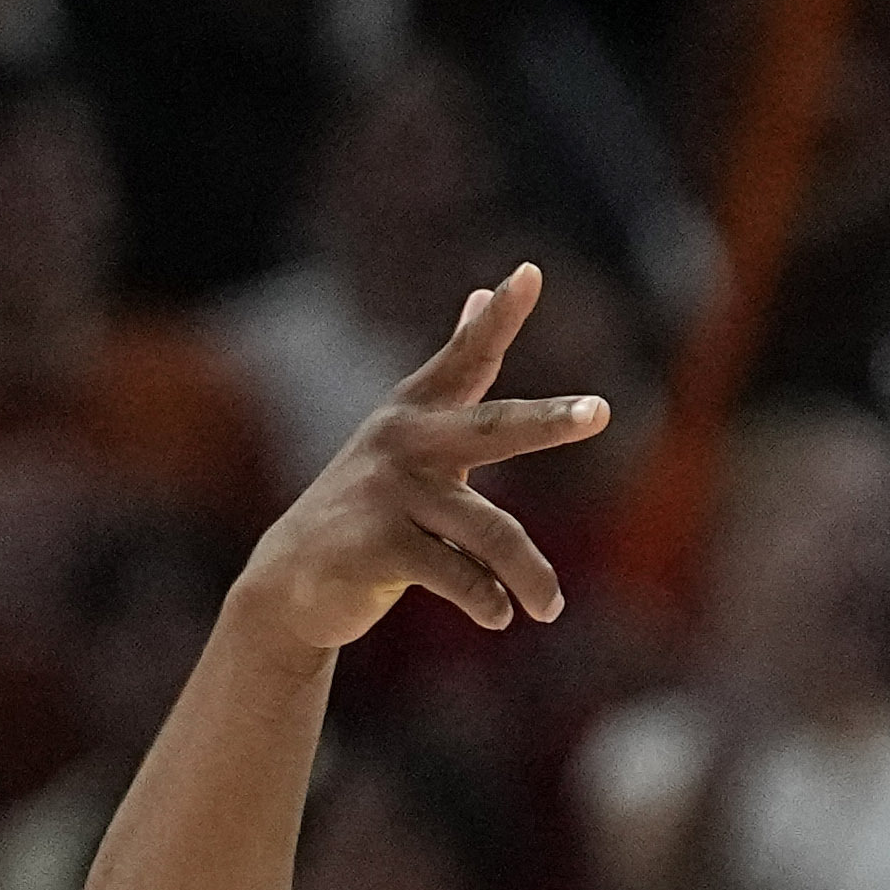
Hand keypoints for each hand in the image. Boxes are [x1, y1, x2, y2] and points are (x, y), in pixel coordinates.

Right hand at [229, 262, 612, 654]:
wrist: (291, 581)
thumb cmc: (372, 504)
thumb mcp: (410, 433)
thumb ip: (455, 374)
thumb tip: (481, 294)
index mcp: (415, 412)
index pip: (466, 355)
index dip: (499, 316)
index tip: (529, 273)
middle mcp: (403, 441)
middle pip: (492, 429)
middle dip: (547, 420)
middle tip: (598, 411)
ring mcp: (387, 492)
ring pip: (491, 531)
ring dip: (531, 576)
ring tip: (550, 609)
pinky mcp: (376, 545)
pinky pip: (458, 575)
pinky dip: (486, 600)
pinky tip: (498, 617)